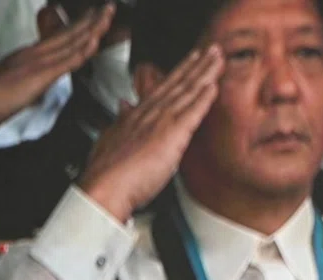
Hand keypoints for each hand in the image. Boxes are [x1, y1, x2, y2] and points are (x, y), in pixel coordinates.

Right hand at [0, 4, 114, 137]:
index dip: (81, 25)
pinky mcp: (43, 74)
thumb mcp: (20, 76)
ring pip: (73, 42)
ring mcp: (42, 61)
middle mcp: (39, 52)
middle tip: (109, 7)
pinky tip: (93, 40)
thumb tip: (46, 72)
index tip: (95, 15)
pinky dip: (82, 50)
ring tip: (107, 15)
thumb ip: (36, 71)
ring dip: (92, 29)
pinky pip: (67, 60)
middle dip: (92, 20)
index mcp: (34, 52)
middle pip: (71, 34)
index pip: (63, 35)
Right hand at [78, 44, 224, 222]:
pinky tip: (213, 85)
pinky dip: (202, 98)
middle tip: (213, 49)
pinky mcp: (170, 135)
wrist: (104, 186)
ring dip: (204, 73)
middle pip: (178, 83)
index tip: (192, 59)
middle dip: (197, 64)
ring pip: (186, 91)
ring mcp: (161, 122)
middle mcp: (151, 113)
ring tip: (217, 57)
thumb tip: (124, 106)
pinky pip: (190, 112)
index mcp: (139, 114)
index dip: (180, 71)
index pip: (165, 88)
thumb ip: (123, 120)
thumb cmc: (108, 170)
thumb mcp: (112, 137)